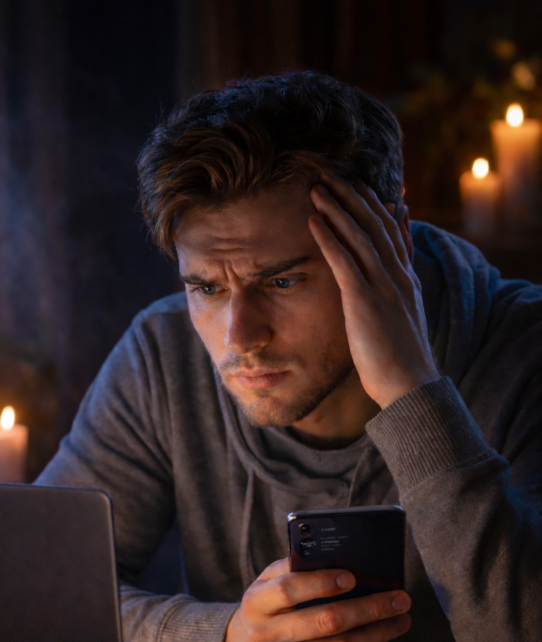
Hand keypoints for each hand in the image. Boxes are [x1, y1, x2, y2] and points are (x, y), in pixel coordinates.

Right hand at [223, 558, 411, 641]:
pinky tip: (376, 639)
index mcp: (256, 604)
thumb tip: (337, 558)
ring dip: (377, 633)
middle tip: (400, 599)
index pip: (289, 590)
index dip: (322, 582)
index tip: (353, 577)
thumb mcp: (264, 586)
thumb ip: (291, 568)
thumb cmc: (263, 613)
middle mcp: (264, 637)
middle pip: (327, 621)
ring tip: (400, 620)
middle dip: (370, 609)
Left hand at [308, 176, 439, 408]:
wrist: (410, 385)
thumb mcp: (401, 323)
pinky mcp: (365, 300)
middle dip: (353, 196)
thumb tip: (386, 288)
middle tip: (331, 175)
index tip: (360, 185)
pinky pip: (344, 261)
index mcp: (406, 280)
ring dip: (336, 209)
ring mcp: (383, 285)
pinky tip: (314, 221)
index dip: (375, 206)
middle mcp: (397, 276)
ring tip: (316, 189)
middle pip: (375, 224)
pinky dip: (329, 237)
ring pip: (359, 235)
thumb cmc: (401, 362)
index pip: (392, 232)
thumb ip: (394, 299)